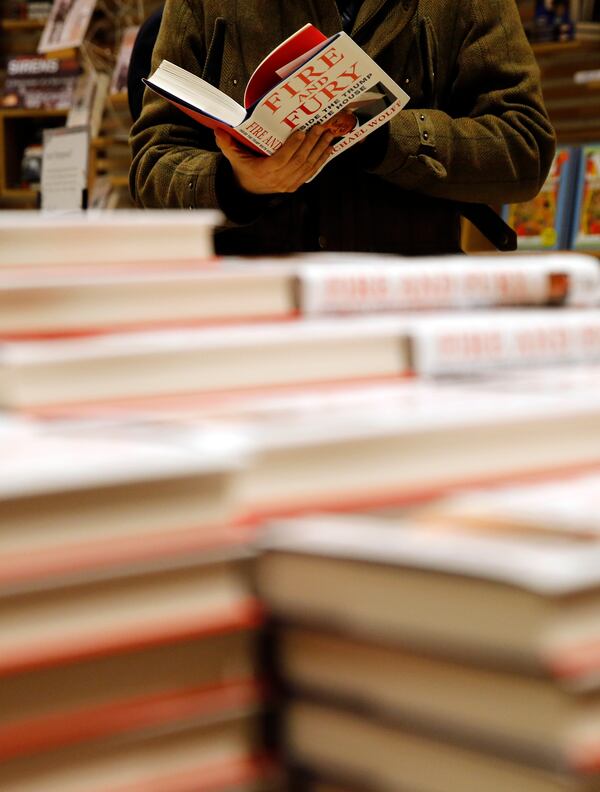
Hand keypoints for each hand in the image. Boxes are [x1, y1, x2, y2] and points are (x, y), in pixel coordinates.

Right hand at [215, 126, 333, 194]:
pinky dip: (321, 160)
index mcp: (264, 171)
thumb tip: (218, 130)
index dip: (292, 147)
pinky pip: (311, 172)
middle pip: (298, 161)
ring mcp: (289, 184)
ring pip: (308, 166)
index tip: (301, 133)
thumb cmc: (243, 169)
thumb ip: (226, 144)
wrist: (249, 191)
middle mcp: (279, 180)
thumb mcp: (233, 157)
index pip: (281, 160)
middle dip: (311, 144)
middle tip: (320, 127)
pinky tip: (328, 148)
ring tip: (328, 135)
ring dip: (320, 150)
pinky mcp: (296, 184)